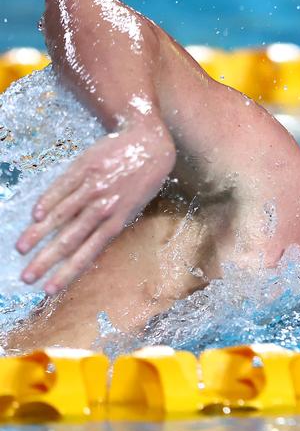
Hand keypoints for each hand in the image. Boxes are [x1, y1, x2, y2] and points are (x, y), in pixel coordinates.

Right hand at [16, 122, 175, 293]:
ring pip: (60, 215)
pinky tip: (34, 217)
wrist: (147, 141)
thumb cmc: (143, 179)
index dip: (68, 271)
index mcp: (118, 220)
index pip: (88, 252)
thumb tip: (88, 243)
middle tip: (27, 277)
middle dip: (46, 261)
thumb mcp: (135, 206)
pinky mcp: (83, 168)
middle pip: (69, 239)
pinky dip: (47, 202)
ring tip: (21, 249)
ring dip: (38, 234)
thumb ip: (111, 223)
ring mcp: (92, 187)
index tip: (50, 288)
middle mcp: (103, 207)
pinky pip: (61, 188)